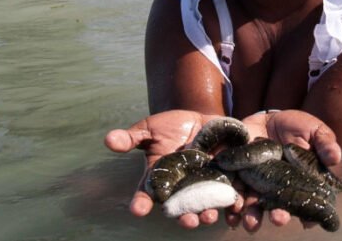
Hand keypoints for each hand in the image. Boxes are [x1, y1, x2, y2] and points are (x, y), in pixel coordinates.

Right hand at [104, 110, 241, 227]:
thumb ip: (132, 137)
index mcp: (158, 178)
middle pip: (178, 207)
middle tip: (186, 221)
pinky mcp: (222, 180)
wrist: (202, 119)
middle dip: (182, 216)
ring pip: (202, 205)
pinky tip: (233, 204)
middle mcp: (179, 187)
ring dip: (205, 213)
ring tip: (207, 217)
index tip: (137, 209)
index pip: (147, 193)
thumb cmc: (172, 126)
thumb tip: (108, 139)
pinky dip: (230, 201)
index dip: (141, 202)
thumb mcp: (150, 128)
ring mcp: (201, 185)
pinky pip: (226, 194)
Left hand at [233, 110, 341, 231]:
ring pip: (253, 206)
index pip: (302, 203)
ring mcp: (257, 184)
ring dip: (252, 217)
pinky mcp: (238, 175)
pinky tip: (231, 214)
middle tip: (278, 218)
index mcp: (299, 184)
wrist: (268, 118)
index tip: (304, 219)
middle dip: (277, 216)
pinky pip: (233, 193)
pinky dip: (230, 206)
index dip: (304, 214)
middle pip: (277, 209)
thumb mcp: (315, 131)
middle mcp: (278, 190)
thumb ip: (325, 144)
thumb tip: (335, 157)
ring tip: (250, 222)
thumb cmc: (298, 128)